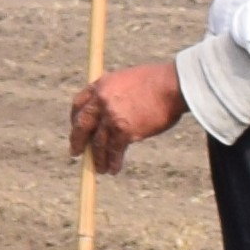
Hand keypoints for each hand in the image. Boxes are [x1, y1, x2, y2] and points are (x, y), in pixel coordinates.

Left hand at [72, 58, 188, 172]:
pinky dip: (113, 162)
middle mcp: (101, 101)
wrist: (173, 85)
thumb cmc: (157, 81)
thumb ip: (114, 93)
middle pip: (82, 126)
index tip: (76, 129)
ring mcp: (111, 117)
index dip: (75, 119)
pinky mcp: (124, 131)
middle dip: (77, 141)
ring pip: (98, 143)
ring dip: (97, 158)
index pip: (79, 105)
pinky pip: (114, 150)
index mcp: (100, 85)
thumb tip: (110, 109)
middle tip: (76, 153)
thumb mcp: (127, 80)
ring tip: (99, 169)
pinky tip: (114, 169)